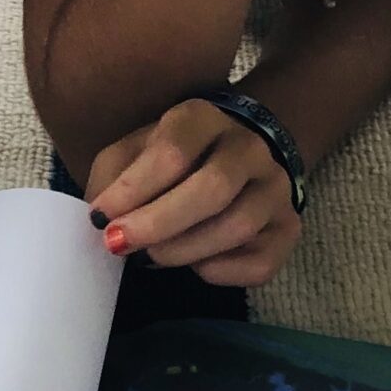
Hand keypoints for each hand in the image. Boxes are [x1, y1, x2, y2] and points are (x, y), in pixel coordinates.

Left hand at [86, 98, 301, 286]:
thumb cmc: (172, 158)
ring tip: (151, 257)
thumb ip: (113, 177)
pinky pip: (258, 263)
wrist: (235, 156)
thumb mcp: (134, 150)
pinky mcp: (289, 228)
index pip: (173, 152)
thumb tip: (104, 218)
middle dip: (159, 224)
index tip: (101, 219)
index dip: (133, 190)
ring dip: (184, 251)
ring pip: (237, 227)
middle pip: (212, 189)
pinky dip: (219, 272)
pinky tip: (194, 264)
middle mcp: (249, 148)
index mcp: (203, 119)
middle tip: (120, 246)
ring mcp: (276, 188)